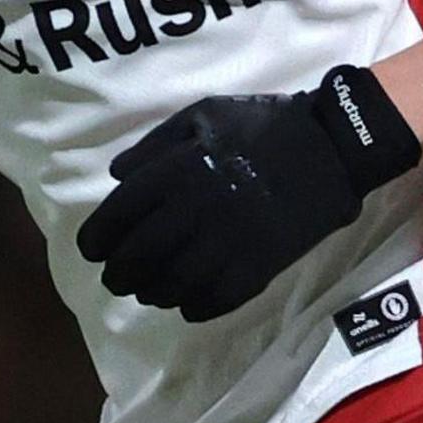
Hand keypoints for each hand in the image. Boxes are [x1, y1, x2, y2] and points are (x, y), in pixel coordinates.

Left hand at [73, 64, 420, 321]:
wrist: (331, 147)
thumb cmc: (262, 125)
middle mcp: (195, 210)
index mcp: (177, 170)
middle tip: (115, 280)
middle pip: (140, 257)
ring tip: (147, 293)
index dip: (97, 238)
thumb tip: (116, 175)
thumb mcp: (202, 114)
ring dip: (153, 294)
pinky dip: (195, 308)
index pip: (120, 214)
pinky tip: (186, 306)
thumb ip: (154, 145)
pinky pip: (217, 299)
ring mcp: (228, 243)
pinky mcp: (259, 266)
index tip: (91, 251)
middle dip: (119, 274)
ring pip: (174, 284)